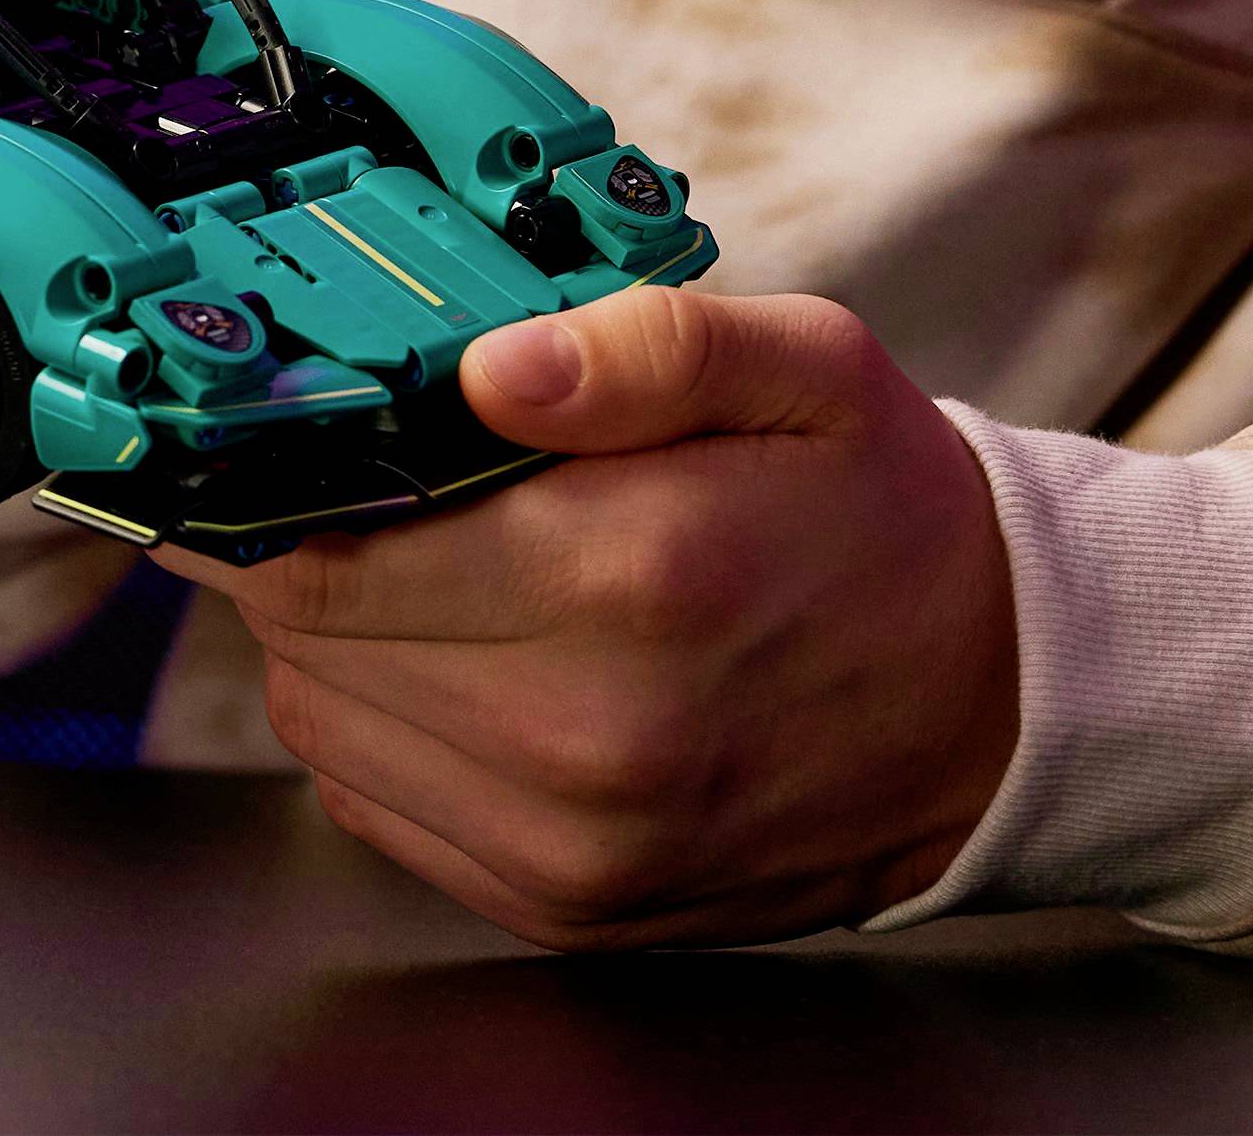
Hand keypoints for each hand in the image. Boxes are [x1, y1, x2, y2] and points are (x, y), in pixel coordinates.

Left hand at [151, 285, 1017, 950]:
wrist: (998, 708)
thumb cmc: (882, 516)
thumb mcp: (802, 369)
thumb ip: (641, 347)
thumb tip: (485, 367)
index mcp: (630, 578)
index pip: (331, 555)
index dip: (263, 491)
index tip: (254, 444)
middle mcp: (586, 735)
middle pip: (306, 642)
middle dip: (296, 552)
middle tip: (347, 485)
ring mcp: (574, 844)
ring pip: (323, 727)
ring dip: (333, 640)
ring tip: (418, 567)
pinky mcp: (569, 906)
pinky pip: (379, 806)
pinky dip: (379, 725)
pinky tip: (455, 657)